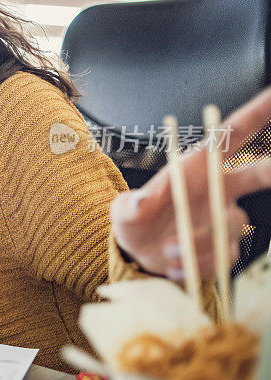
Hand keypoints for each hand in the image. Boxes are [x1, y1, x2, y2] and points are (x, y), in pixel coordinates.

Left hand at [111, 87, 270, 278]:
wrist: (138, 255)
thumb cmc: (133, 221)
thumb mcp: (122, 212)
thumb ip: (129, 207)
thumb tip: (141, 202)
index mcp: (195, 167)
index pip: (230, 135)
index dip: (256, 114)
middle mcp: (217, 189)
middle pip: (258, 173)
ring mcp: (224, 218)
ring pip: (233, 224)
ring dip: (200, 240)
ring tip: (168, 250)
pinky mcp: (225, 248)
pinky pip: (223, 256)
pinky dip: (198, 264)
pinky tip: (175, 266)